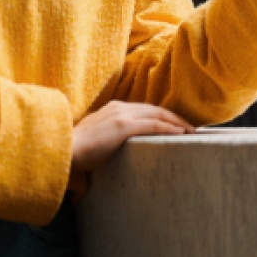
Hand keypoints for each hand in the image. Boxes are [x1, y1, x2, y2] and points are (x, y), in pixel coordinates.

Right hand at [71, 100, 194, 174]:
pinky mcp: (123, 126)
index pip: (144, 109)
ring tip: (192, 131)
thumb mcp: (95, 138)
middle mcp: (120, 107)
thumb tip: (113, 148)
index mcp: (113, 108)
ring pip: (158, 114)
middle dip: (175, 117)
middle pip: (155, 109)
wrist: (64, 149)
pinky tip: (182, 134)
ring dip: (177, 122)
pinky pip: (154, 125)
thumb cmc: (76, 150)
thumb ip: (107, 137)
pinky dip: (170, 128)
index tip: (175, 124)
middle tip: (191, 128)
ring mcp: (122, 115)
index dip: (162, 116)